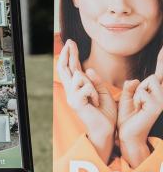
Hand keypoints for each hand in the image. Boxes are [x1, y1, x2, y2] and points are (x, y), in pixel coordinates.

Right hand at [57, 40, 115, 162]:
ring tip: (96, 99)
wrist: (105, 129)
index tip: (70, 43)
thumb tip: (87, 69)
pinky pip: (85, 87)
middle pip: (65, 68)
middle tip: (69, 42)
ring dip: (91, 84)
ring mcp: (71, 96)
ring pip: (78, 76)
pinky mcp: (75, 102)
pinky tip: (96, 103)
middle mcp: (71, 90)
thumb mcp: (103, 92)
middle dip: (67, 54)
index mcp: (78, 87)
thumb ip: (95, 81)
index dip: (70, 55)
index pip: (71, 68)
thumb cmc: (104, 113)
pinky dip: (94, 93)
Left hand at [118, 48, 162, 166]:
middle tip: (138, 102)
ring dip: (138, 94)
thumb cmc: (127, 116)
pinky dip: (136, 99)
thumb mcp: (127, 97)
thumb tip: (134, 80)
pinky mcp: (158, 105)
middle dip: (140, 87)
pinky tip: (139, 109)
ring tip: (138, 105)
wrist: (127, 132)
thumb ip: (131, 86)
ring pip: (149, 82)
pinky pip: (143, 92)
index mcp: (157, 93)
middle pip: (154, 77)